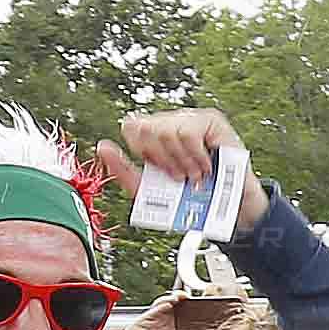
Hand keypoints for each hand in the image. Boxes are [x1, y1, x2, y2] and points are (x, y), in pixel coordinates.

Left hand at [102, 110, 265, 228]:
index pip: (131, 126)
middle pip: (145, 127)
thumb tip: (102, 147)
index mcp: (154, 134)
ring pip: (165, 130)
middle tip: (177, 175)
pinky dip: (194, 156)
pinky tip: (204, 167)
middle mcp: (171, 122)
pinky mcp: (211, 121)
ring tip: (193, 175)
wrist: (226, 210)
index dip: (141, 151)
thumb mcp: (149, 190)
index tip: (157, 169)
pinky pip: (188, 132)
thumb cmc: (190, 199)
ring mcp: (191, 119)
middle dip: (160, 159)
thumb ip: (123, 170)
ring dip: (180, 161)